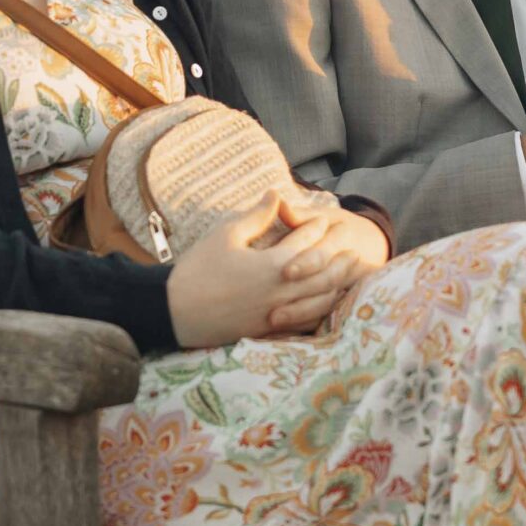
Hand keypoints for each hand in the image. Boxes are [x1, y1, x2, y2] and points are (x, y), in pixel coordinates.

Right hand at [165, 195, 376, 347]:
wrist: (174, 312)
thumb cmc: (197, 270)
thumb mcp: (225, 236)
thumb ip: (256, 216)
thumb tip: (276, 194)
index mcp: (271, 264)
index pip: (306, 241)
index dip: (318, 227)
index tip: (327, 218)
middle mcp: (281, 290)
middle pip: (322, 271)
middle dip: (338, 254)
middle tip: (351, 243)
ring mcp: (278, 313)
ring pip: (320, 298)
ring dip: (337, 282)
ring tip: (347, 270)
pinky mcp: (270, 330)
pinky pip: (306, 321)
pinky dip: (322, 308)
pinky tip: (326, 301)